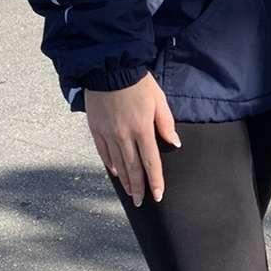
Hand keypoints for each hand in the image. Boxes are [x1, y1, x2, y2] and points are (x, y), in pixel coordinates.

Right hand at [86, 75, 178, 205]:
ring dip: (125, 181)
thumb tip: (174, 144)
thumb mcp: (159, 100)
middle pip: (132, 168)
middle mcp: (124, 135)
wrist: (109, 68)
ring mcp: (108, 133)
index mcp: (142, 129)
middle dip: (138, 187)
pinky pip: (103, 152)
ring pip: (117, 163)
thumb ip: (166, 123)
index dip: (155, 181)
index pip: (151, 162)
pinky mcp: (96, 129)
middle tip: (141, 202)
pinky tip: (115, 173)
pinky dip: (110, 164)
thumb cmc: (138, 83)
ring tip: (130, 193)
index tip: (158, 196)